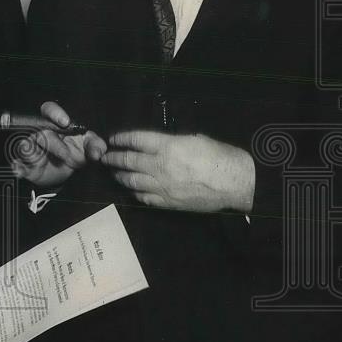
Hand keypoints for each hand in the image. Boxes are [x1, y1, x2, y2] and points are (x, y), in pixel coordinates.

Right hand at [9, 102, 106, 189]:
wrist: (63, 174)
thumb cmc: (74, 154)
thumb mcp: (87, 149)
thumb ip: (95, 146)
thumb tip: (98, 152)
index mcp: (56, 124)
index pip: (50, 110)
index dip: (55, 113)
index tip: (65, 122)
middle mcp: (40, 132)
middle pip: (38, 129)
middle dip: (50, 140)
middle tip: (65, 154)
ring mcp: (31, 148)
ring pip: (26, 145)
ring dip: (32, 153)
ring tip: (37, 159)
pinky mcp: (24, 164)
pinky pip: (18, 164)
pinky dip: (18, 167)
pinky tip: (20, 170)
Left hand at [102, 130, 254, 212]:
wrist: (237, 183)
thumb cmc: (220, 157)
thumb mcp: (194, 140)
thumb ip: (171, 142)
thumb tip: (157, 144)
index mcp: (168, 147)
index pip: (136, 140)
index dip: (121, 139)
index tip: (113, 139)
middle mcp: (161, 167)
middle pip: (129, 161)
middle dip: (113, 158)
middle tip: (105, 157)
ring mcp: (163, 187)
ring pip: (132, 181)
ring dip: (120, 175)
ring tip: (113, 172)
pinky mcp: (169, 202)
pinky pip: (145, 198)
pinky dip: (134, 192)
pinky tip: (131, 189)